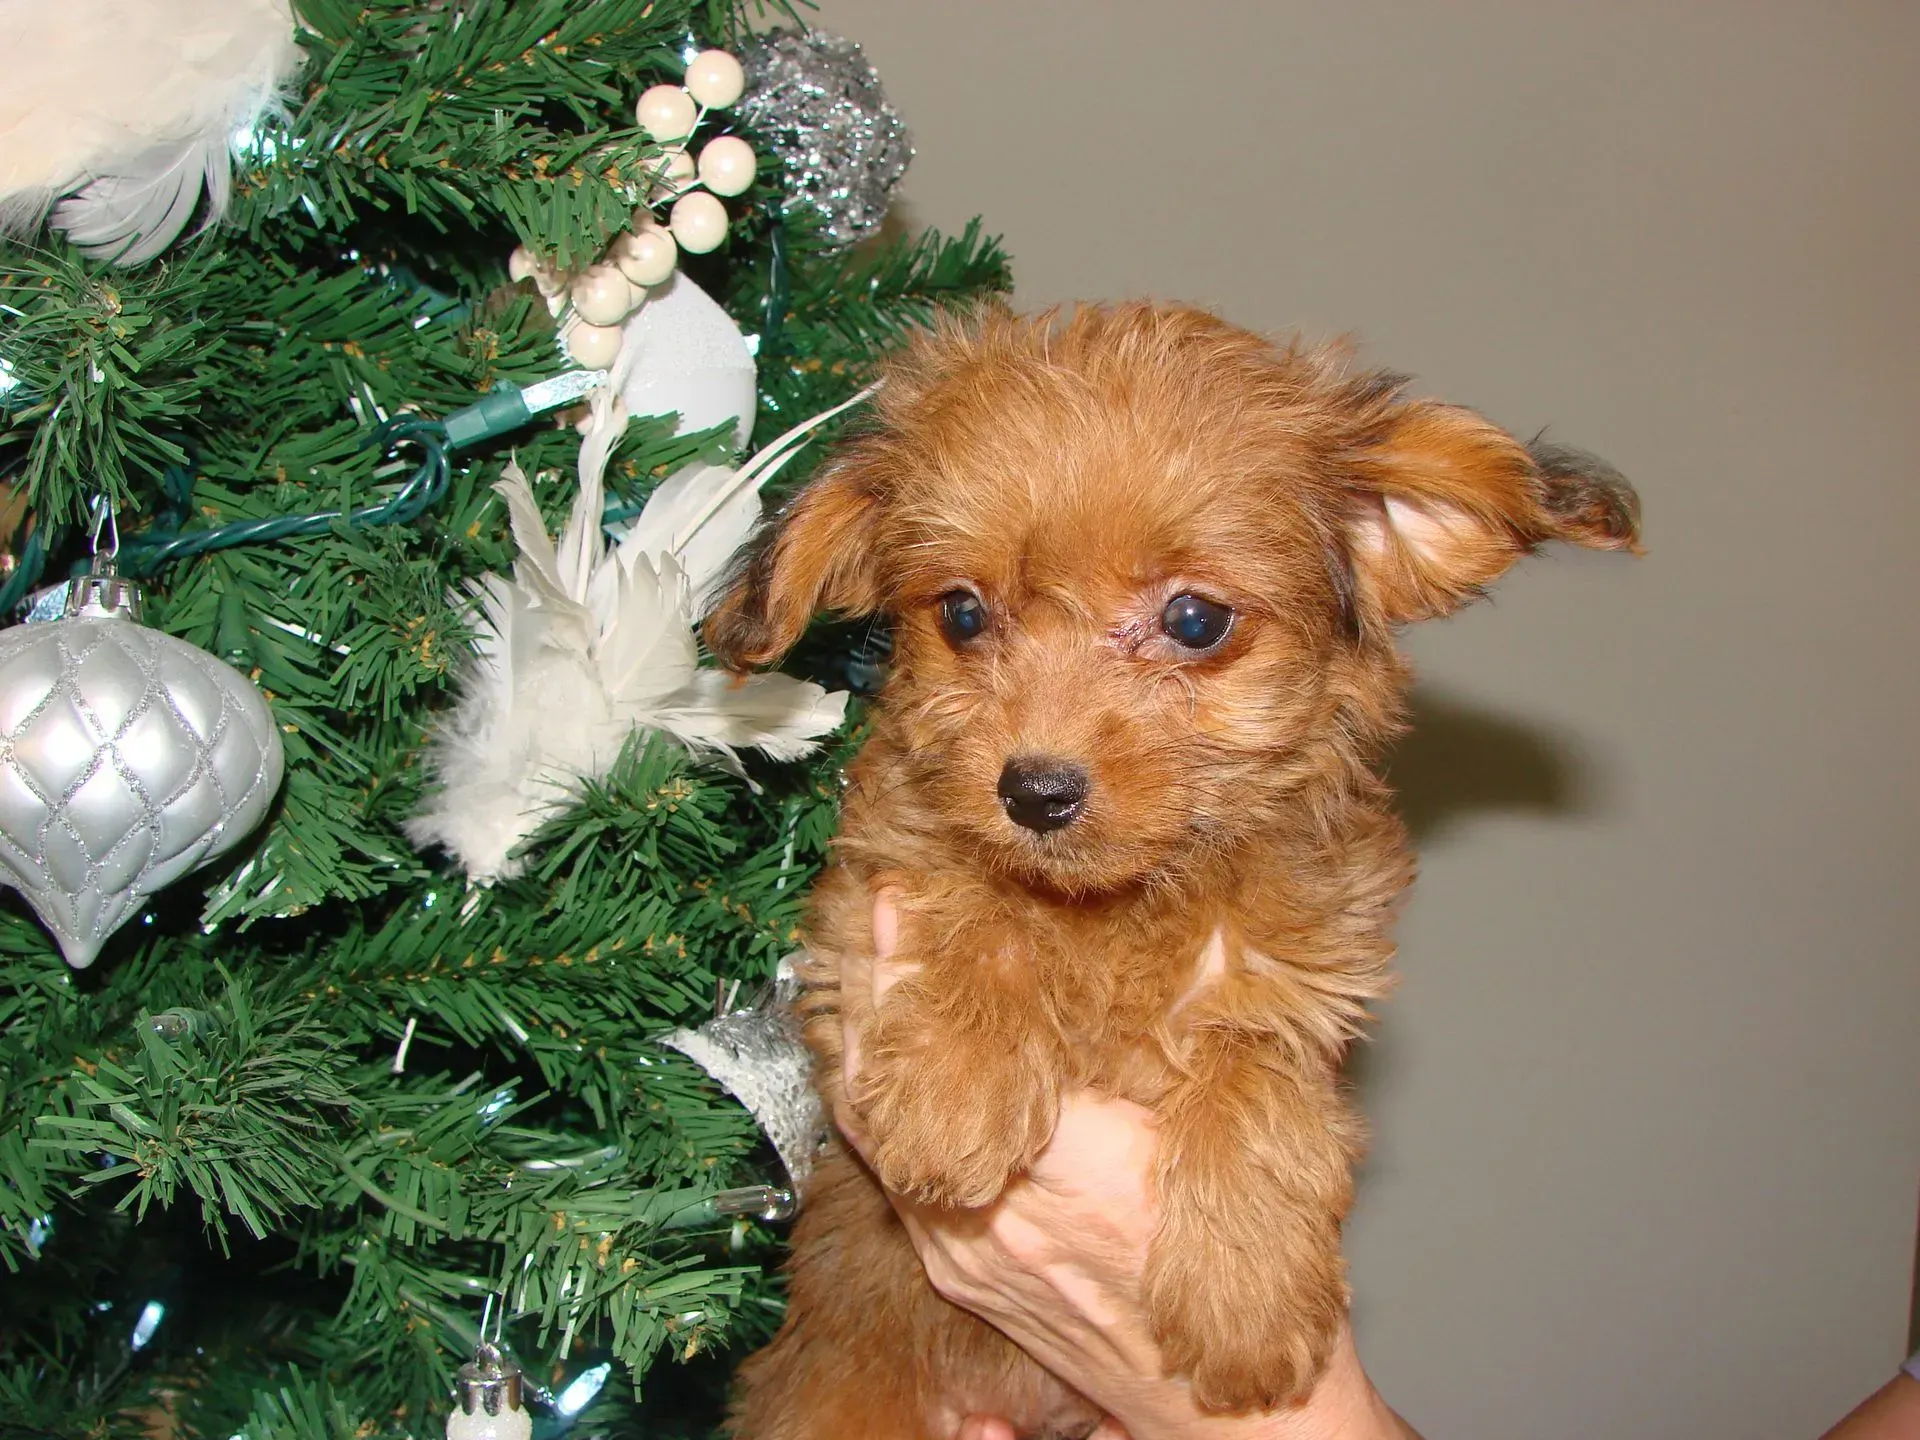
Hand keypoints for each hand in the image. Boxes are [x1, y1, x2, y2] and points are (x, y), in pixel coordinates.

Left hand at [835, 893, 1420, 1439]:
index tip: (899, 901)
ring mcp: (961, 1259)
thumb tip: (1203, 939)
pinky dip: (883, 1098)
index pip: (963, 1060)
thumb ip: (1212, 1043)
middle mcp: (994, 1228)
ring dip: (866, 1038)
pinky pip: (891, 1168)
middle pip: (887, 1097)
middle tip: (870, 905)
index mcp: (1077, 1182)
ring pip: (877, 1135)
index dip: (917, 977)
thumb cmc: (1259, 1276)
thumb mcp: (1255, 1138)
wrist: (1227, 1420)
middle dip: (868, 992)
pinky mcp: (953, 1272)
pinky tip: (891, 1041)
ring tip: (867, 950)